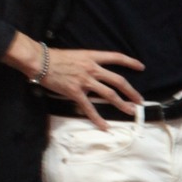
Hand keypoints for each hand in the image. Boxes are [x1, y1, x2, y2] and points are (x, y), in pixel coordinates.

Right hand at [2, 33, 143, 128]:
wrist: (40, 61)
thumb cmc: (55, 57)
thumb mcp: (77, 55)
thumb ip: (88, 62)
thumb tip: (96, 71)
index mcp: (92, 57)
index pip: (116, 57)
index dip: (130, 62)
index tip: (141, 67)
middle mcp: (92, 69)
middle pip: (118, 80)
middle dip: (131, 91)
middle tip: (140, 100)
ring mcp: (85, 81)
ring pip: (109, 94)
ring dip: (122, 104)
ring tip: (131, 111)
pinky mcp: (75, 92)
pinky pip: (89, 108)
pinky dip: (98, 119)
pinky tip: (105, 126)